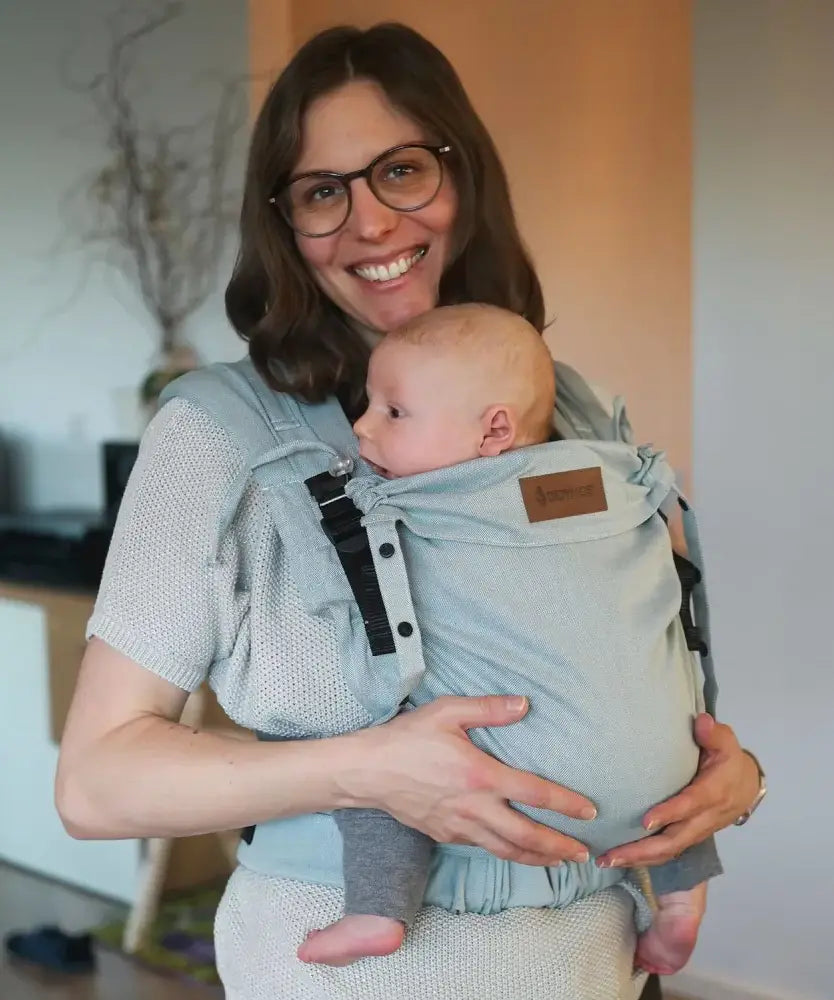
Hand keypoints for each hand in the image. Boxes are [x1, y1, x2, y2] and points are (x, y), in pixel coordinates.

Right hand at [343, 695, 597, 866]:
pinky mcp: (445, 835)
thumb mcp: (448, 711)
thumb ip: (489, 708)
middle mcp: (474, 807)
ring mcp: (459, 826)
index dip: (566, 804)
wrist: (368, 771)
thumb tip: (525, 704)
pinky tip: (515, 850)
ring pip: (506, 850)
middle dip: (559, 847)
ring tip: (559, 861)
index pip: (534, 794)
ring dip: (537, 858)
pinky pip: (483, 848)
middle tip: (583, 854)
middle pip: (526, 836)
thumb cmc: (407, 738)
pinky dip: (506, 853)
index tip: (589, 813)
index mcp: (481, 775)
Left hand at [596, 714, 760, 867]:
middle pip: (675, 840)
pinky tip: (619, 859)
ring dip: (638, 859)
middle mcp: (705, 817)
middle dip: (643, 850)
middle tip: (611, 854)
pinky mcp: (689, 837)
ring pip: (669, 851)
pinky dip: (644, 859)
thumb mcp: (726, 742)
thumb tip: (702, 722)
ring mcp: (697, 831)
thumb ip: (714, 734)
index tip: (645, 821)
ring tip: (606, 861)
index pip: (690, 805)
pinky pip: (667, 853)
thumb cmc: (728, 760)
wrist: (746, 786)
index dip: (670, 814)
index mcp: (713, 792)